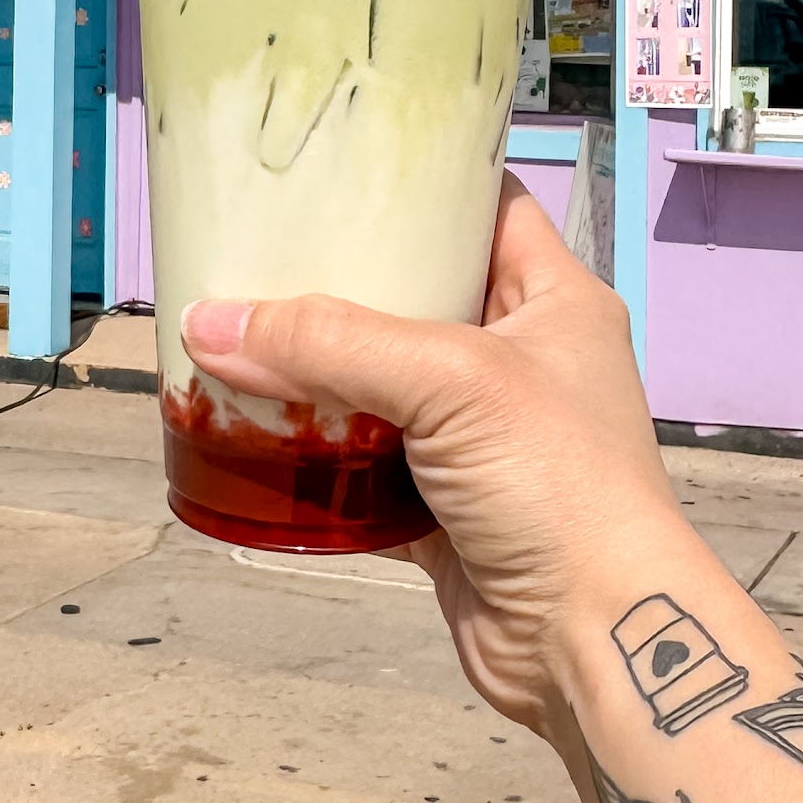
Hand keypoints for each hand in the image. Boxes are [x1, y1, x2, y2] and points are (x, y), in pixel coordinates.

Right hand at [180, 173, 722, 737]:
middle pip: (420, 295)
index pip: (489, 206)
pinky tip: (253, 432)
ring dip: (318, 373)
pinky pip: (367, 465)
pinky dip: (317, 456)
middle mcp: (523, 358)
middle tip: (258, 248)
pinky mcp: (446, 508)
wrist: (593, 642)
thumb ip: (330, 343)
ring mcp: (485, 437)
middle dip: (343, 280)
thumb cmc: (557, 484)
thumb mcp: (449, 381)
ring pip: (384, 384)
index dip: (425, 180)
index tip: (339, 161)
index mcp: (555, 300)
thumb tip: (208, 322)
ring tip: (235, 332)